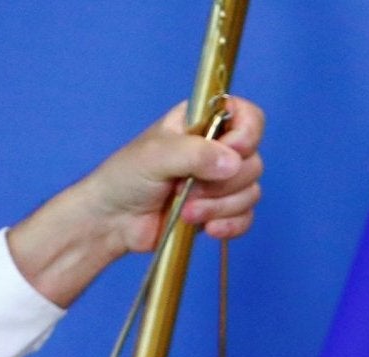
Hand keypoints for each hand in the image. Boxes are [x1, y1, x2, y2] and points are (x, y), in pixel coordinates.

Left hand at [8, 97, 266, 307]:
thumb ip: (195, 153)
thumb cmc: (125, 178)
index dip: (247, 135)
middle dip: (223, 183)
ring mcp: (221, 183)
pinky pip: (246, 218)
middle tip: (188, 188)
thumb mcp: (155, 156)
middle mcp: (216, 150)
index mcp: (201, 123)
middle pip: (253, 162)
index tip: (230, 151)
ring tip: (186, 211)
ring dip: (220, 207)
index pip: (247, 116)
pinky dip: (229, 226)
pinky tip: (206, 228)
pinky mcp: (222, 211)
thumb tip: (233, 161)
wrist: (115, 221)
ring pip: (251, 193)